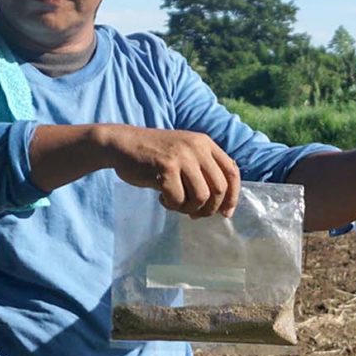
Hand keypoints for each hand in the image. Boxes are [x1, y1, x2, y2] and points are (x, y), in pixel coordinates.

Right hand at [102, 125, 240, 217]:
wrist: (122, 144)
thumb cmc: (154, 155)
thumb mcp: (185, 154)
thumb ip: (203, 172)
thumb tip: (221, 207)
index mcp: (205, 143)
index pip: (232, 172)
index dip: (233, 196)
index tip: (225, 213)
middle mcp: (197, 147)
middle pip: (220, 189)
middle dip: (209, 208)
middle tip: (193, 213)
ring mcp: (182, 156)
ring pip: (202, 197)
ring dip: (189, 208)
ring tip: (176, 203)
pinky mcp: (166, 167)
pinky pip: (179, 199)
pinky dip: (172, 205)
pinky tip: (162, 198)